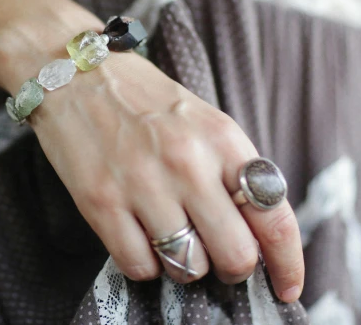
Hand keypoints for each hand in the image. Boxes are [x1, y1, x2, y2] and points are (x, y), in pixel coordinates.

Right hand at [30, 51, 304, 301]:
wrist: (72, 72)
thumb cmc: (142, 99)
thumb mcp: (203, 120)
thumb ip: (232, 171)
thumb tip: (258, 232)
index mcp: (223, 139)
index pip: (275, 217)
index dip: (288, 264)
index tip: (286, 287)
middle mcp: (188, 162)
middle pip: (236, 255)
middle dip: (232, 268)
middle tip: (216, 255)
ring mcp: (143, 183)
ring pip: (188, 267)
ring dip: (184, 265)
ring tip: (169, 237)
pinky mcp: (101, 201)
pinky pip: (139, 266)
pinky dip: (143, 263)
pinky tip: (136, 234)